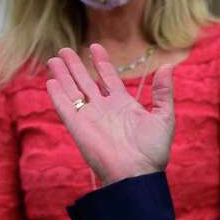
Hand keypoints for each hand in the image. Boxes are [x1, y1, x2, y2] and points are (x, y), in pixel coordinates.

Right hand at [45, 44, 175, 184]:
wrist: (137, 173)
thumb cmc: (153, 149)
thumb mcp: (163, 116)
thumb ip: (163, 91)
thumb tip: (169, 66)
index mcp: (124, 105)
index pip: (109, 79)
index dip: (102, 63)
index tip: (95, 47)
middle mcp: (104, 109)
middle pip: (86, 81)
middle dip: (76, 66)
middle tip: (65, 49)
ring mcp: (90, 117)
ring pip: (72, 90)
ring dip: (63, 74)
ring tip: (54, 58)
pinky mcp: (77, 127)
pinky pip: (65, 107)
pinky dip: (57, 94)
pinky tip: (51, 80)